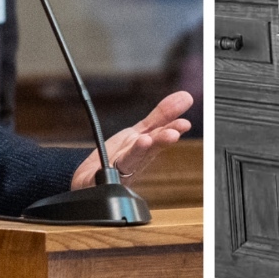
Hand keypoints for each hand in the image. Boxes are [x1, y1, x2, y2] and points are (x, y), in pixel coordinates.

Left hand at [71, 90, 192, 188]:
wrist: (93, 180)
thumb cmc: (117, 158)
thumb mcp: (140, 133)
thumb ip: (161, 116)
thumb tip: (185, 96)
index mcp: (145, 147)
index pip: (160, 133)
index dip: (172, 128)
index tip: (185, 123)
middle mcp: (135, 161)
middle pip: (150, 149)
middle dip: (161, 141)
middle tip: (173, 134)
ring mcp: (120, 171)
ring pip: (131, 160)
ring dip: (139, 151)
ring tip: (145, 141)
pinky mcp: (101, 180)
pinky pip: (104, 174)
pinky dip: (107, 171)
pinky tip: (110, 165)